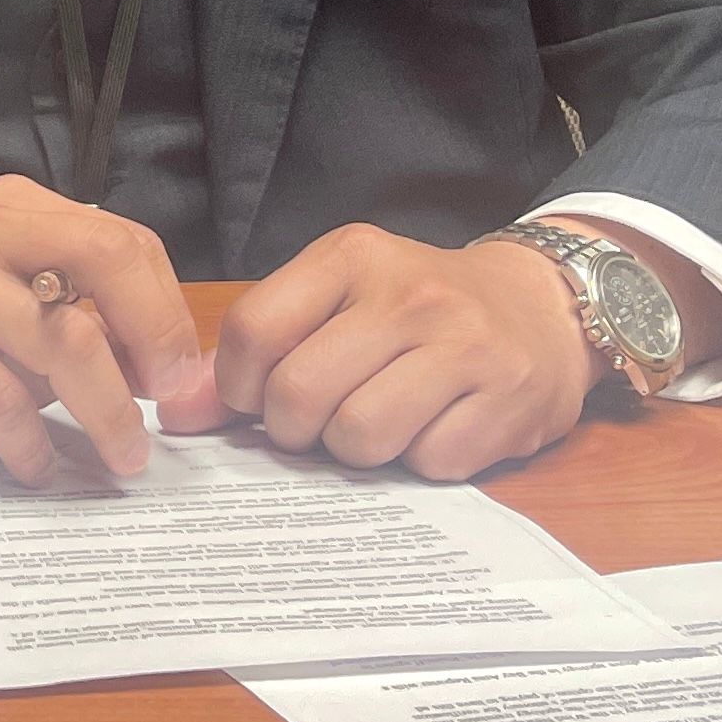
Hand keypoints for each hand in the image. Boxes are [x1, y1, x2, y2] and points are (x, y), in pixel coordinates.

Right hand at [0, 175, 223, 484]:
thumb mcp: (2, 303)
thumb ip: (72, 316)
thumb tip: (173, 377)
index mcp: (13, 209)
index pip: (122, 241)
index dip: (165, 313)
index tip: (182, 379)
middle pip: (105, 266)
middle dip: (153, 346)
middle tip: (169, 412)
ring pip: (63, 342)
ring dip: (106, 414)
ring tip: (119, 460)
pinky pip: (0, 399)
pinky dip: (29, 445)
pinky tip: (32, 466)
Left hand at [213, 224, 599, 481]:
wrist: (542, 307)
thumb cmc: (418, 308)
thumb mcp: (339, 296)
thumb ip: (261, 346)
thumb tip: (179, 414)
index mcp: (354, 257)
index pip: (254, 331)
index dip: (239, 386)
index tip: (258, 398)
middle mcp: (411, 295)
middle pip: (299, 395)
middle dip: (294, 428)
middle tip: (318, 422)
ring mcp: (467, 348)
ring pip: (359, 438)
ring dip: (356, 452)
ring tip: (377, 423)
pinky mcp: (510, 403)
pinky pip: (428, 464)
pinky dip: (420, 462)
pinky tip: (434, 428)